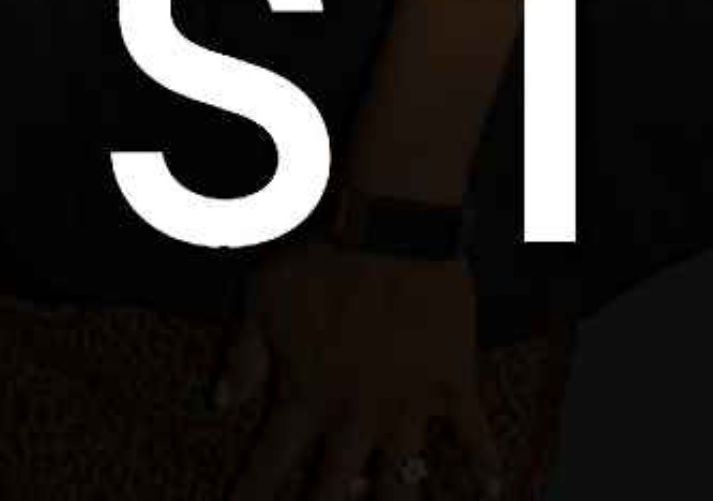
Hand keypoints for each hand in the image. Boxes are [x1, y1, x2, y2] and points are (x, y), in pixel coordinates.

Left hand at [218, 237, 503, 499]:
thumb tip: (220, 402)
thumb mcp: (262, 300)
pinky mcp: (453, 390)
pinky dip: (486, 467)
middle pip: (339, 484)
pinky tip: (493, 491)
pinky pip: (475, 439)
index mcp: (308, 394)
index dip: (255, 489)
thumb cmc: (319, 263)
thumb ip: (243, 356)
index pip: (274, 456)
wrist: (390, 237)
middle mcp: (357, 415)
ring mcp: (409, 408)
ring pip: (404, 479)